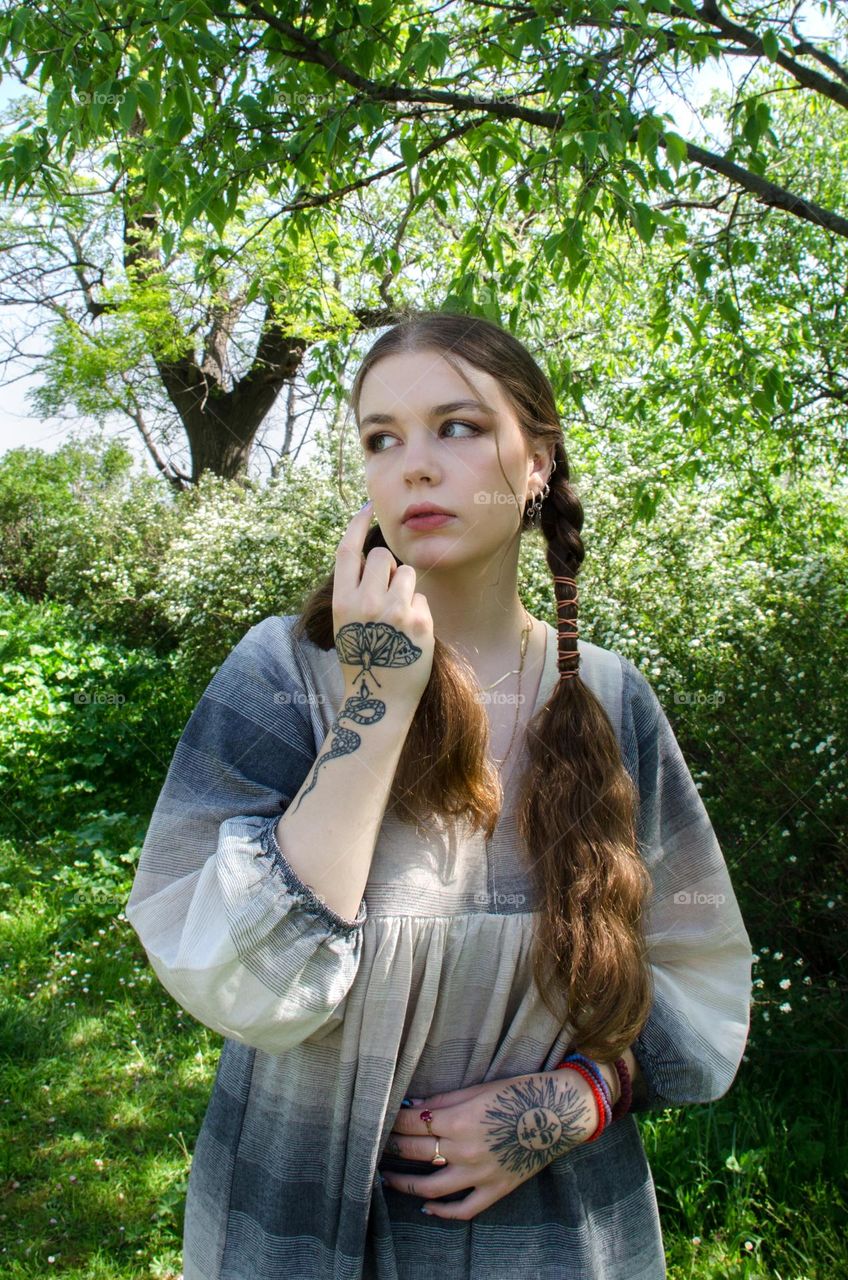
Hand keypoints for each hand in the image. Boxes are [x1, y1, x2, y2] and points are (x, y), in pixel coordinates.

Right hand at [333, 500, 433, 705]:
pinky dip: (419, 611)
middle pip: (382, 557)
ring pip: (407, 573)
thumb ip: (356, 590)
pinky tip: (410, 635)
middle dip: (388, 569)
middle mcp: (365, 604)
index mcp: (341, 602)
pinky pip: (422, 597)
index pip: (347, 551)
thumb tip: (378, 557)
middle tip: (387, 595)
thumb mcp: (347, 623)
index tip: (369, 507)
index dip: (357, 524)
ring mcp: (394, 612)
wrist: (380, 699)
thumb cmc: (364, 657)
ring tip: (398, 618)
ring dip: (406, 588)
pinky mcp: (419, 622)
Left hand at [378, 1072, 598, 1219]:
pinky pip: (463, 1210)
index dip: (390, 1120)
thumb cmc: (518, 1093)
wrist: (558, 1113)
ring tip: (387, 1177)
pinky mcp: (495, 1190)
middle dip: (391, 1146)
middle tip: (375, 1143)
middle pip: (415, 1151)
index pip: (411, 1123)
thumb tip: (411, 1106)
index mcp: (459, 1120)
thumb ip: (443, 1101)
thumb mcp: (477, 1089)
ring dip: (403, 1182)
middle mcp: (464, 1150)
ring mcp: (479, 1174)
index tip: (376, 1117)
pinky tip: (426, 1207)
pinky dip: (441, 1213)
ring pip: (430, 1187)